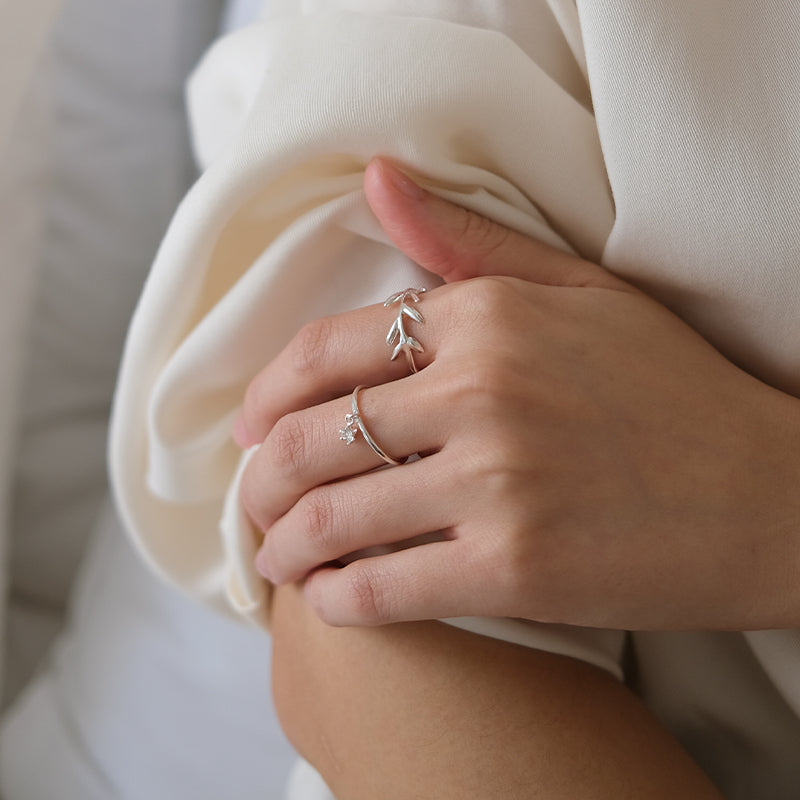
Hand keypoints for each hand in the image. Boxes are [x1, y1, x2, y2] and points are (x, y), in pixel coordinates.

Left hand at [235, 158, 799, 629]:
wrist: (767, 493)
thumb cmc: (671, 389)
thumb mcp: (576, 291)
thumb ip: (468, 242)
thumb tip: (378, 183)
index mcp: (485, 318)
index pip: (324, 351)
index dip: (267, 394)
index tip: (250, 427)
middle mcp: (481, 394)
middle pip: (310, 439)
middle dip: (260, 480)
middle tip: (252, 503)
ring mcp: (497, 484)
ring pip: (333, 518)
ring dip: (283, 544)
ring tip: (276, 556)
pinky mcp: (516, 569)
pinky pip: (384, 589)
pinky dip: (336, 600)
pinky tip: (327, 598)